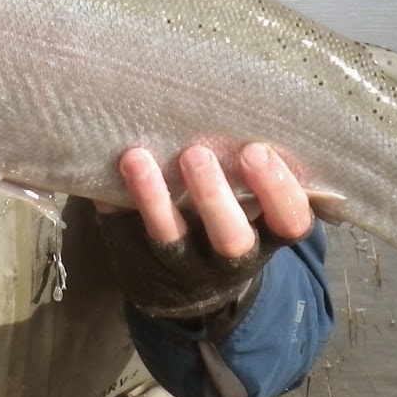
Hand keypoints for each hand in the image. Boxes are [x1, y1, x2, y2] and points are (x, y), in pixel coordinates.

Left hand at [96, 142, 312, 320]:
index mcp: (266, 239)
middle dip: (214, 197)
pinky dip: (114, 203)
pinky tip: (107, 171)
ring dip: (152, 198)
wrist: (188, 292)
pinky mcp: (137, 261)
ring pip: (169, 239)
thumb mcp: (253, 208)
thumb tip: (241, 104)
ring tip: (136, 157)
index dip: (278, 191)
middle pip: (231, 240)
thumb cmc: (227, 221)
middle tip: (196, 154)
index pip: (289, 223)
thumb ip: (253, 172)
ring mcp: (181, 266)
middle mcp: (228, 261)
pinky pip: (123, 234)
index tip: (257, 151)